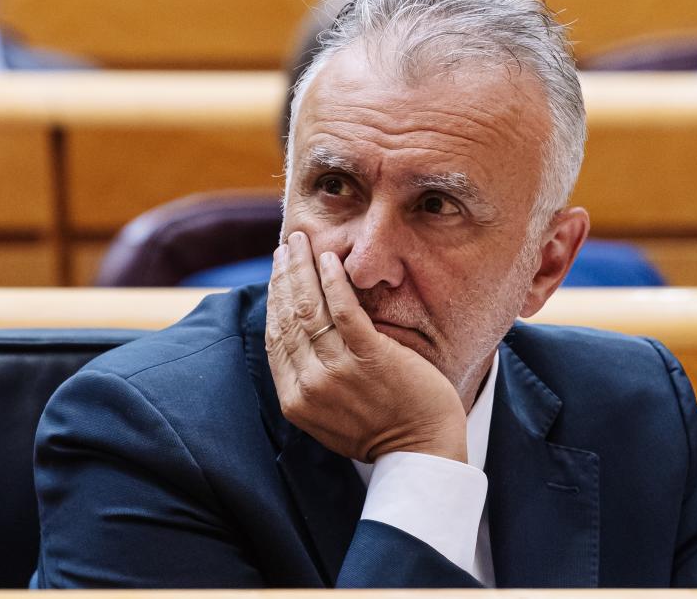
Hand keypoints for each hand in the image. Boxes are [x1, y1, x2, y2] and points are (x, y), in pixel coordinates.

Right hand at [266, 232, 467, 462]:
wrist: (422, 452)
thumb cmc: (381, 432)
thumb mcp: (327, 417)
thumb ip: (308, 382)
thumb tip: (296, 339)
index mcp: (295, 399)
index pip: (275, 337)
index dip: (274, 299)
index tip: (278, 273)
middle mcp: (310, 385)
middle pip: (288, 317)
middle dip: (285, 276)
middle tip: (288, 246)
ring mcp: (339, 370)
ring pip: (309, 309)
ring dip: (302, 269)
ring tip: (302, 243)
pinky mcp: (370, 357)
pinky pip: (344, 310)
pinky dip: (332, 281)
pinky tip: (329, 259)